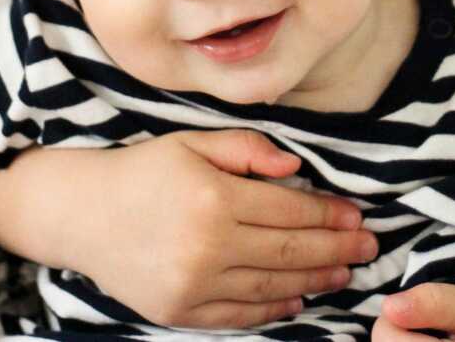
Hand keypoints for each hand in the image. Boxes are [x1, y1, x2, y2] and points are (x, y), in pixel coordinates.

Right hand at [64, 129, 376, 327]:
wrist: (85, 214)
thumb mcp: (194, 141)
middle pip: (289, 251)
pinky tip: (298, 297)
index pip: (290, 210)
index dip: (330, 215)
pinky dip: (274, 307)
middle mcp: (207, 245)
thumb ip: (247, 149)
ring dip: (315, 280)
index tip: (358, 217)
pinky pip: (240, 313)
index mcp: (214, 196)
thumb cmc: (145, 170)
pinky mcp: (181, 312)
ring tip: (344, 273)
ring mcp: (194, 285)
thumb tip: (294, 168)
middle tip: (369, 248)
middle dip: (336, 250)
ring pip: (272, 285)